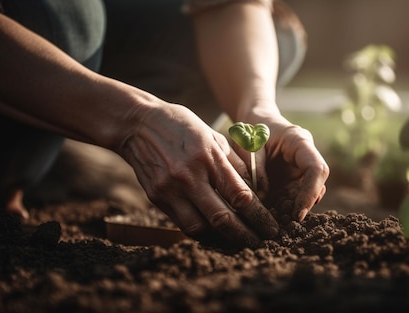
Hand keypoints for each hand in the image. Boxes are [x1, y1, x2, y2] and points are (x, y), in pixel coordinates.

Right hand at [119, 104, 278, 246]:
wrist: (138, 124)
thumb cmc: (182, 127)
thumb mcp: (214, 137)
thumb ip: (235, 164)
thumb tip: (256, 191)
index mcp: (209, 158)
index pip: (240, 196)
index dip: (259, 216)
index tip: (270, 227)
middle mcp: (189, 176)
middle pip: (222, 218)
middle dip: (244, 235)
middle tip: (258, 243)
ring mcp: (170, 189)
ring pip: (200, 227)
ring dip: (220, 238)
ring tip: (235, 239)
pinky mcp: (156, 198)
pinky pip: (182, 223)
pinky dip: (200, 230)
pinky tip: (212, 230)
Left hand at [233, 113, 329, 222]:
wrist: (253, 123)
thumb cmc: (251, 130)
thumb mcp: (249, 146)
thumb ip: (255, 169)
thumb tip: (262, 197)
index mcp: (300, 143)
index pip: (317, 169)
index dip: (310, 193)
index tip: (297, 213)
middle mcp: (305, 158)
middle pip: (315, 186)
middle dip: (301, 207)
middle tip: (283, 225)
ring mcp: (300, 170)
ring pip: (304, 195)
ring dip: (291, 210)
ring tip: (275, 223)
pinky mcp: (291, 180)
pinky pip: (292, 198)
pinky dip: (282, 209)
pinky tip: (270, 217)